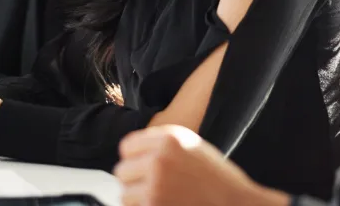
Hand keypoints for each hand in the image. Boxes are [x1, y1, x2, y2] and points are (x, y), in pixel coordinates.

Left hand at [114, 126, 289, 205]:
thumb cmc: (217, 180)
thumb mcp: (190, 146)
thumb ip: (159, 144)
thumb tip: (129, 154)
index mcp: (169, 139)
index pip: (127, 146)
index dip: (134, 159)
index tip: (143, 167)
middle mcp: (160, 160)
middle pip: (122, 171)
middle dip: (134, 182)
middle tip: (154, 188)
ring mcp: (157, 188)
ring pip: (125, 195)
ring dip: (138, 201)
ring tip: (161, 200)